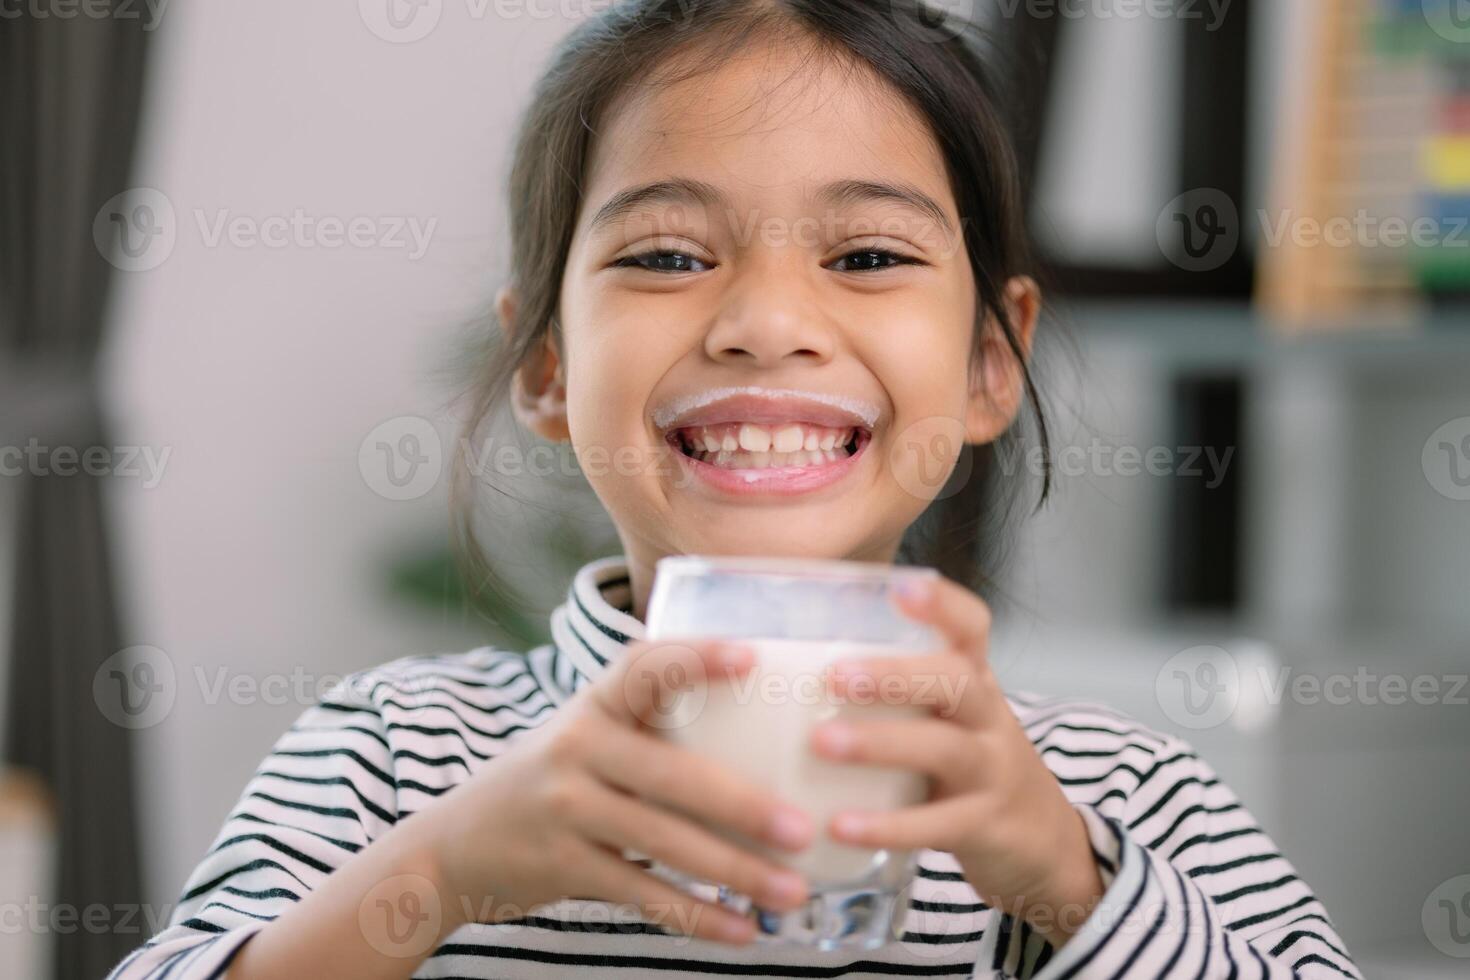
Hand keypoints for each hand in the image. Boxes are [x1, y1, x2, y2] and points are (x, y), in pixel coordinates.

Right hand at [414, 638, 814, 943]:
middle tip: (803, 829)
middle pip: (671, 774)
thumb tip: (773, 735)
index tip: (752, 656)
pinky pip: (641, 894)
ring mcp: (564, 808)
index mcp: (595, 703)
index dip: (697, 657)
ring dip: (735, 871)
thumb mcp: (591, 735)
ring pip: (663, 842)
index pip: (645, 666)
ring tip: (793, 892)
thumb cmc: (556, 779)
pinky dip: (696, 916)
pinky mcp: (560, 865)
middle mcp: (576, 747)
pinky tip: (742, 930)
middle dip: (743, 805)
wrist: (455, 845)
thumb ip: (655, 727)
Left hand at [810, 574, 1104, 947]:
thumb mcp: (947, 714)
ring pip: (945, 749)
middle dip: (895, 675)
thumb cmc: (969, 761)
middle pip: (955, 681)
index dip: (942, 605)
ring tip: (821, 743)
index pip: (972, 627)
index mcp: (974, 679)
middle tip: (834, 676)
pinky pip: (936, 825)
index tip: (900, 586)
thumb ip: (895, 685)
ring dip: (880, 743)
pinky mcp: (983, 825)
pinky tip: (840, 826)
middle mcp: (988, 718)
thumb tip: (793, 655)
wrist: (1042, 839)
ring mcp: (991, 772)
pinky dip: (887, 826)